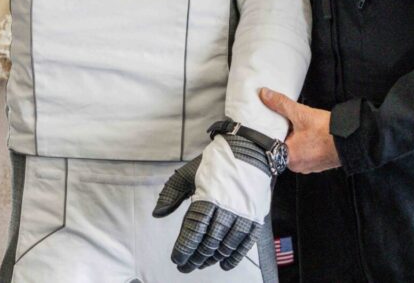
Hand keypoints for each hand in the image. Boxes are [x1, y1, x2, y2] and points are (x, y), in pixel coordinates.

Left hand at [153, 132, 270, 271]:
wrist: (249, 149)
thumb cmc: (216, 162)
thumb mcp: (189, 173)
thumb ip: (172, 193)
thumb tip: (157, 213)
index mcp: (207, 196)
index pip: (194, 231)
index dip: (184, 248)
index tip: (177, 258)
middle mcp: (226, 208)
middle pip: (209, 242)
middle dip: (196, 257)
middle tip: (186, 265)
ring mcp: (243, 214)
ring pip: (226, 245)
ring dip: (212, 258)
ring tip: (202, 263)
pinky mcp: (255, 217)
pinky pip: (245, 243)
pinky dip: (234, 256)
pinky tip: (224, 263)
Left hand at [260, 88, 340, 173]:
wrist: (353, 139)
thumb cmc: (328, 132)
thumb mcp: (301, 114)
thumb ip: (280, 104)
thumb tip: (265, 95)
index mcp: (289, 158)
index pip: (271, 145)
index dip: (271, 131)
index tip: (272, 122)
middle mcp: (297, 166)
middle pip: (283, 147)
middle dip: (285, 133)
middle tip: (288, 121)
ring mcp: (309, 166)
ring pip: (295, 149)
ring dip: (296, 138)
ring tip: (301, 126)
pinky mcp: (318, 163)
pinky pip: (306, 152)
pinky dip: (306, 142)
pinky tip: (311, 133)